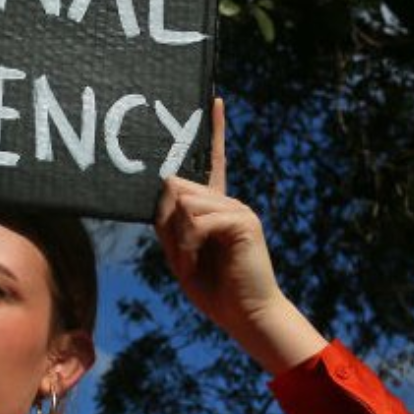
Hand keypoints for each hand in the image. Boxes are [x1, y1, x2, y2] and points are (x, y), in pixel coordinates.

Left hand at [155, 99, 324, 374]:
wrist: (245, 314)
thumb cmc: (213, 288)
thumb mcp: (178, 253)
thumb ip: (168, 221)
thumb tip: (171, 182)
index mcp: (214, 206)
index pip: (214, 161)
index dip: (215, 129)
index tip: (214, 99)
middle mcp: (227, 201)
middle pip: (178, 187)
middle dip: (169, 224)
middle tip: (182, 257)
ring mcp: (237, 208)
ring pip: (186, 203)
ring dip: (179, 239)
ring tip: (192, 262)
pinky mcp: (243, 220)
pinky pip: (199, 219)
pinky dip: (189, 243)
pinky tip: (199, 260)